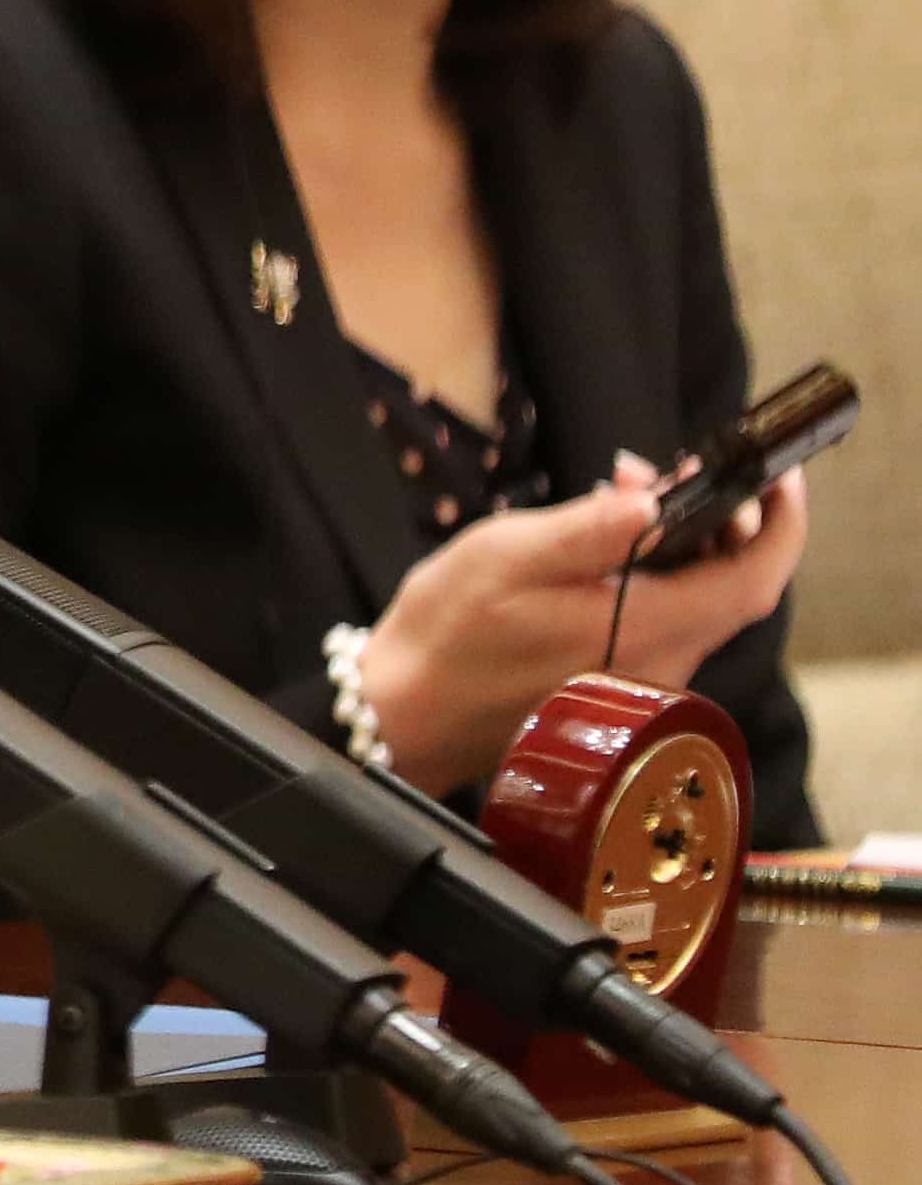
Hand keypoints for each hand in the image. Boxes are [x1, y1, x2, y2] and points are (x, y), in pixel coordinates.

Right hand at [364, 458, 807, 791]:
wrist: (404, 715)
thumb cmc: (445, 635)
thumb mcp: (504, 558)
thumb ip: (586, 532)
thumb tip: (654, 500)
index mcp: (644, 629)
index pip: (753, 579)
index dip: (780, 524)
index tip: (777, 474)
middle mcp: (662, 665)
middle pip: (735, 587)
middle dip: (721, 518)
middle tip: (663, 469)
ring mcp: (645, 683)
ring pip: (703, 604)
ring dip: (687, 544)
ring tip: (624, 497)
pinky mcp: (624, 689)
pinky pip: (670, 623)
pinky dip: (661, 576)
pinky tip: (609, 551)